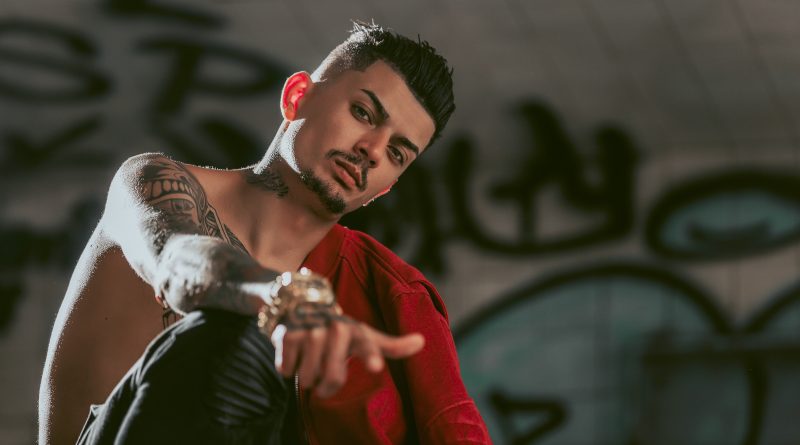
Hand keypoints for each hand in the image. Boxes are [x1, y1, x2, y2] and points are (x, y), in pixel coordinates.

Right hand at [271, 317, 424, 397]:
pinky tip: (295, 350)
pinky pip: (287, 370)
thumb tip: (422, 342)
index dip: (371, 356)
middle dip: (326, 386)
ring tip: (310, 358)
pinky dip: (289, 367)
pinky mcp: (287, 335)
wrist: (302, 304)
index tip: (377, 366)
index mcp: (356, 332)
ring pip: (308, 379)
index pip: (366, 346)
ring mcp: (310, 332)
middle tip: (325, 370)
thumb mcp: (365, 335)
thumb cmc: (340, 329)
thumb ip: (392, 345)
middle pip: (332, 379)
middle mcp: (335, 330)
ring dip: (307, 377)